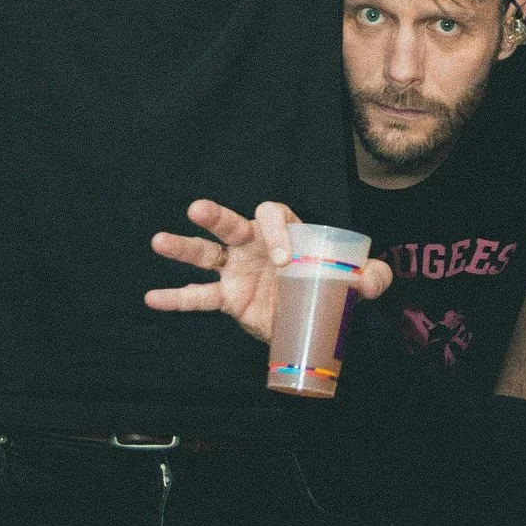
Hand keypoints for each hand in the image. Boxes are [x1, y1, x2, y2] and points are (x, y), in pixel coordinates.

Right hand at [146, 197, 393, 343]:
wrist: (313, 315)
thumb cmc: (331, 284)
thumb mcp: (359, 280)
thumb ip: (372, 277)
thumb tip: (373, 283)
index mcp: (286, 232)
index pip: (275, 217)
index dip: (277, 234)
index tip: (283, 260)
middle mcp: (255, 245)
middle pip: (232, 224)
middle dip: (216, 217)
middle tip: (197, 210)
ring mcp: (237, 270)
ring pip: (206, 254)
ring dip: (183, 248)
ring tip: (159, 241)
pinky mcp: (228, 298)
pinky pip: (198, 297)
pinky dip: (175, 298)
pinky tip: (152, 297)